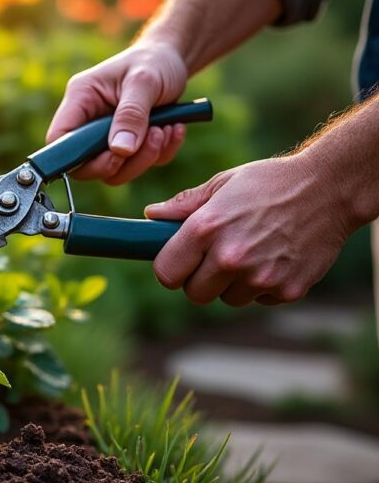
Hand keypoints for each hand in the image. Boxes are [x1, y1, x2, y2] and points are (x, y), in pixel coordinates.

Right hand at [47, 41, 188, 183]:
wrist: (173, 59)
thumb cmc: (153, 62)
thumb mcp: (144, 82)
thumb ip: (131, 115)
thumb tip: (120, 150)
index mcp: (80, 99)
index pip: (59, 139)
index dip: (75, 157)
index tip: (112, 156)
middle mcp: (88, 121)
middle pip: (86, 164)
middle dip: (122, 161)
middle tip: (153, 137)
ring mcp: (107, 136)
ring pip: (114, 171)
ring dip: (145, 157)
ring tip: (166, 129)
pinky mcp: (128, 145)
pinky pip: (138, 165)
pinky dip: (160, 154)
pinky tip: (173, 129)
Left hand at [145, 156, 355, 305]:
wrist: (330, 188)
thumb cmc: (270, 182)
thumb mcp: (222, 184)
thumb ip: (185, 205)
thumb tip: (151, 215)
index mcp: (206, 228)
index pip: (166, 273)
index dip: (171, 269)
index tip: (180, 262)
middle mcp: (230, 257)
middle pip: (195, 294)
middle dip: (200, 279)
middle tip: (216, 257)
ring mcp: (260, 278)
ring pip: (228, 299)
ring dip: (233, 283)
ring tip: (252, 250)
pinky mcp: (287, 291)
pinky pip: (259, 300)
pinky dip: (263, 286)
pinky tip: (275, 257)